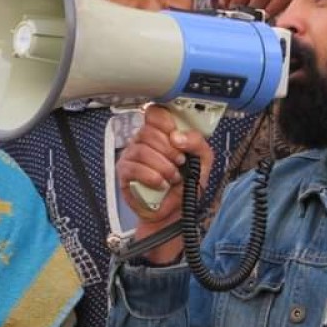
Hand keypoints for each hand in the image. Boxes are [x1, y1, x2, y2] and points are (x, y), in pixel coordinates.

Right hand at [117, 105, 212, 261]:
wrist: (175, 213)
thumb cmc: (186, 185)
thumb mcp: (203, 161)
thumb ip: (197, 143)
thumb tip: (177, 137)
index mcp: (161, 133)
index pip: (154, 113)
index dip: (165, 122)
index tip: (176, 138)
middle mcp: (143, 141)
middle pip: (149, 131)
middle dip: (169, 150)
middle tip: (179, 163)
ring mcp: (131, 156)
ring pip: (142, 149)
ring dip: (163, 166)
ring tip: (172, 178)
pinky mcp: (124, 173)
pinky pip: (134, 168)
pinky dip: (151, 177)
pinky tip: (161, 185)